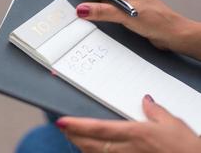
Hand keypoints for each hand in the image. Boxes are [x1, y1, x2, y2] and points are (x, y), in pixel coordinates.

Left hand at [56, 95, 200, 152]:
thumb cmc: (186, 147)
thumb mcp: (172, 123)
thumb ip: (155, 110)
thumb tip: (146, 100)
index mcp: (134, 133)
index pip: (98, 128)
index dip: (78, 125)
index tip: (63, 121)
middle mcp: (127, 149)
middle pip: (91, 143)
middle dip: (74, 135)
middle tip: (63, 127)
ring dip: (82, 146)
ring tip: (73, 137)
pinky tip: (91, 150)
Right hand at [66, 0, 200, 59]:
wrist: (171, 33)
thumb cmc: (156, 20)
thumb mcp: (125, 14)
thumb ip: (102, 12)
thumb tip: (83, 9)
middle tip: (75, 3)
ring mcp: (127, 0)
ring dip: (94, 5)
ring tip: (84, 13)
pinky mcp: (127, 11)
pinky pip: (109, 8)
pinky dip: (101, 12)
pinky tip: (96, 19)